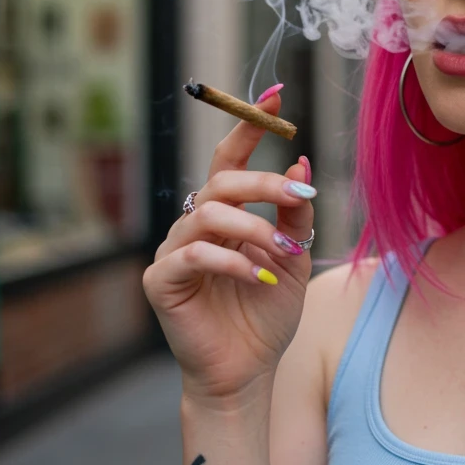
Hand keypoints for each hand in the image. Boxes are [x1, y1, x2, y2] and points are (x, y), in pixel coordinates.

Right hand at [143, 91, 314, 410]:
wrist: (248, 370)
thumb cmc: (267, 313)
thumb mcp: (294, 256)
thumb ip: (296, 212)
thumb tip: (302, 161)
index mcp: (225, 214)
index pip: (231, 159)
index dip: (250, 126)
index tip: (276, 94)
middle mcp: (195, 224)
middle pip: (222, 182)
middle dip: (265, 184)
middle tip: (301, 198)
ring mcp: (175, 251)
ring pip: (208, 214)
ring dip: (255, 228)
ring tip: (284, 254)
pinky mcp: (161, 281)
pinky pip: (193, 255)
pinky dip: (231, 262)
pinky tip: (259, 277)